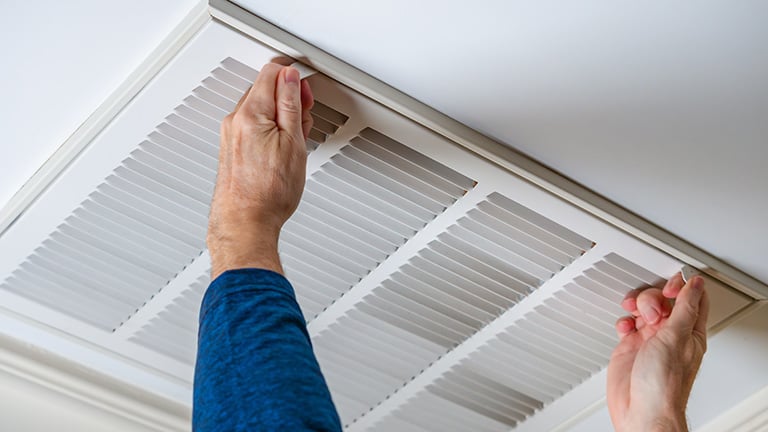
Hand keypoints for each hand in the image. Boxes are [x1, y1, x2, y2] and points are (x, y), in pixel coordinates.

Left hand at [207, 62, 313, 278]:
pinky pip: (253, 126)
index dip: (294, 78)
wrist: (246, 224)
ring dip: (281, 116)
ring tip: (296, 140)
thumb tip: (290, 78)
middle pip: (264, 89)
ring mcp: (231, 135)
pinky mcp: (232, 149)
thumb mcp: (293, 143)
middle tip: (304, 119)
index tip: (306, 92)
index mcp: (250, 113)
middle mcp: (235, 121)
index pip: (271, 72)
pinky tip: (282, 150)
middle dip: (289, 98)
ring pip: (260, 109)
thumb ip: (291, 104)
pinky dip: (270, 130)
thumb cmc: (268, 194)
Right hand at [607, 273, 708, 431]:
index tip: (668, 287)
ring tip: (636, 318)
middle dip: (653, 298)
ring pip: (642, 308)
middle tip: (651, 313)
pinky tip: (625, 328)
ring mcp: (649, 340)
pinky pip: (626, 323)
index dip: (681, 286)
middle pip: (663, 300)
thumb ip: (685, 308)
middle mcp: (670, 334)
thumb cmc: (663, 385)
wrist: (641, 410)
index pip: (692, 299)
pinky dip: (623, 321)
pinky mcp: (630, 346)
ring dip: (637, 306)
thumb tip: (694, 285)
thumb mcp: (676, 338)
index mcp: (689, 332)